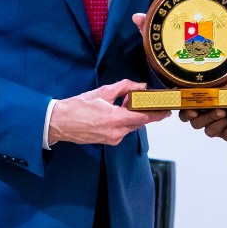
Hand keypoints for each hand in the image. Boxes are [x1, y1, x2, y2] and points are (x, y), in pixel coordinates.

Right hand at [48, 79, 168, 145]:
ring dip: (132, 115)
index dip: (158, 114)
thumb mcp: (102, 92)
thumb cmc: (77, 107)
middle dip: (143, 111)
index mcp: (116, 119)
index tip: (168, 110)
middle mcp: (116, 132)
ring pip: (131, 126)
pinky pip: (122, 130)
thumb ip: (124, 87)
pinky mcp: (107, 141)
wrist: (59, 122)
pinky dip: (123, 121)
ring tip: (123, 103)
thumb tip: (140, 86)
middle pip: (139, 122)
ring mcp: (112, 139)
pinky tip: (116, 112)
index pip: (144, 117)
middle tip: (142, 99)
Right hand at [178, 75, 226, 140]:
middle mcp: (206, 115)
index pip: (185, 110)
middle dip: (206, 118)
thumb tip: (220, 81)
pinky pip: (226, 136)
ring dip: (218, 124)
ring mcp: (217, 125)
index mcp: (202, 101)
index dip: (186, 112)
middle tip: (220, 111)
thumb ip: (226, 80)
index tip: (194, 111)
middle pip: (195, 123)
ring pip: (209, 131)